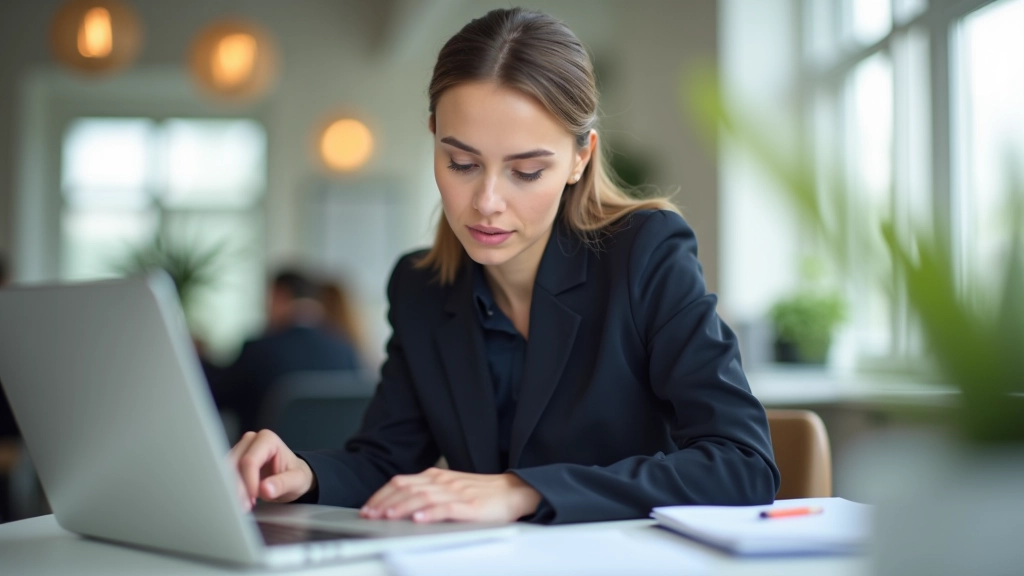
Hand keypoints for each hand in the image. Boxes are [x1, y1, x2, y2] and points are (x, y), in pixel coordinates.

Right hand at [228, 429, 315, 511]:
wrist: (292, 476)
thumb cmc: (295, 474)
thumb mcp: (297, 481)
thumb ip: (282, 484)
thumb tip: (265, 489)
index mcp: (267, 439)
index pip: (250, 461)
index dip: (249, 481)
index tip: (252, 499)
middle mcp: (250, 441)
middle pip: (234, 465)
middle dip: (237, 488)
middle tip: (244, 507)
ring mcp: (240, 450)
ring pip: (225, 471)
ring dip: (231, 490)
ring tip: (242, 506)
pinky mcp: (233, 462)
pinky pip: (224, 476)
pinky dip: (229, 490)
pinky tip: (238, 501)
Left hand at [360, 468, 540, 522]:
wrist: (513, 492)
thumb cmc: (481, 494)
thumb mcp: (450, 489)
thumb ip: (428, 492)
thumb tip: (399, 504)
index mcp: (437, 476)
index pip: (402, 482)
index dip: (382, 494)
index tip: (368, 507)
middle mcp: (444, 481)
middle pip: (408, 488)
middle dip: (386, 502)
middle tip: (370, 515)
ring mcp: (457, 493)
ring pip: (424, 497)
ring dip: (403, 507)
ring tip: (388, 516)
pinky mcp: (470, 506)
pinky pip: (447, 509)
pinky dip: (431, 513)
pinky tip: (419, 519)